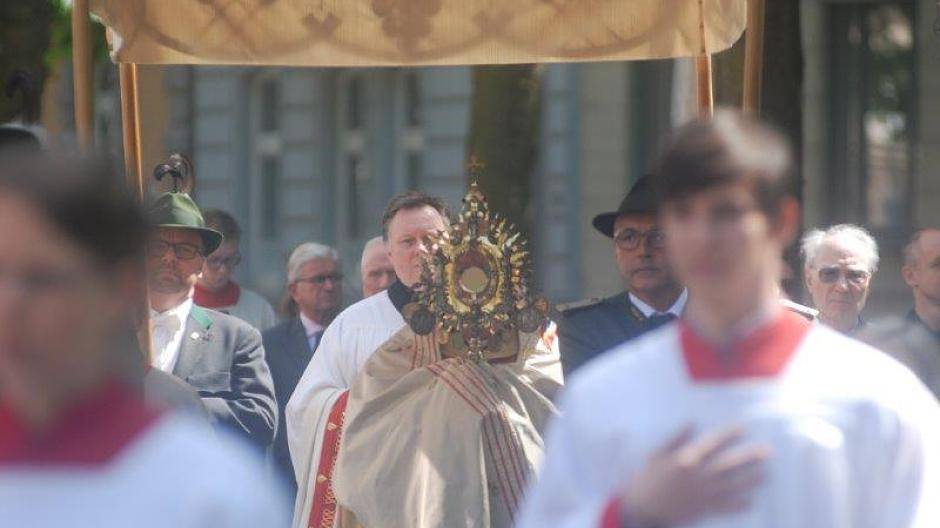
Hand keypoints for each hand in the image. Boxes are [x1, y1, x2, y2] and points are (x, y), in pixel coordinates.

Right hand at [621, 425, 769, 526]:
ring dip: (750, 480)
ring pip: (732, 485)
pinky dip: (738, 505)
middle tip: (767, 451)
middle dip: (749, 456)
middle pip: (729, 464)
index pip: (712, 443)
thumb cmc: (647, 479)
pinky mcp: (702, 508)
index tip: (744, 428)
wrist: (643, 508)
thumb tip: (691, 422)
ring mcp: (702, 493)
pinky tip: (750, 502)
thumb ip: (675, 438)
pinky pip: (724, 507)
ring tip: (766, 475)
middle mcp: (698, 475)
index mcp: (686, 459)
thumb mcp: (656, 454)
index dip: (729, 434)